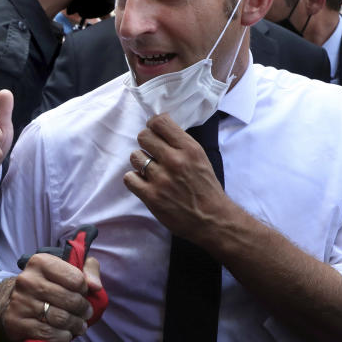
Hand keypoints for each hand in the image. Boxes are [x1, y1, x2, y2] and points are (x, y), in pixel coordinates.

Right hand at [15, 226, 106, 341]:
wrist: (18, 303)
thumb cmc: (49, 284)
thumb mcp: (69, 268)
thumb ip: (89, 269)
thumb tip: (95, 286)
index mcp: (40, 262)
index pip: (76, 279)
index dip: (84, 289)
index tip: (83, 293)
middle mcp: (27, 280)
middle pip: (70, 300)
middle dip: (83, 310)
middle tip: (86, 313)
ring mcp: (20, 301)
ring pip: (61, 318)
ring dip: (76, 325)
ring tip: (79, 325)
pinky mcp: (15, 322)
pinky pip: (48, 333)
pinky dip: (62, 336)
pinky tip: (66, 334)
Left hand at [123, 114, 235, 244]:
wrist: (212, 219)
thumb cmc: (206, 188)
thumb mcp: (200, 158)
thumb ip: (180, 143)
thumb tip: (157, 129)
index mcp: (189, 149)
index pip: (160, 122)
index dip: (153, 125)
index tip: (154, 132)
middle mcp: (174, 160)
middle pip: (143, 136)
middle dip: (146, 143)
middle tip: (152, 153)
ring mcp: (161, 179)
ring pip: (135, 156)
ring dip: (140, 163)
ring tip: (151, 171)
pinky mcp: (151, 196)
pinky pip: (129, 178)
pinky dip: (135, 180)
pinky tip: (144, 183)